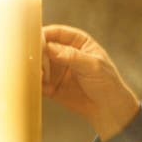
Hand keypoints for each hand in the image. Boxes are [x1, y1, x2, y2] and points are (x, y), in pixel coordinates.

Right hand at [43, 25, 139, 140]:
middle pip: (44, 47)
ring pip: (39, 64)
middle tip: (33, 59)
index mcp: (78, 42)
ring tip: (38, 74)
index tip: (33, 39)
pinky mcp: (52, 86)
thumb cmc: (107, 83)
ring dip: (34, 68)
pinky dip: (34, 82)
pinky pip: (38, 82)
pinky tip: (36, 85)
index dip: (44, 34)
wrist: (108, 109)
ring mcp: (57, 70)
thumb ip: (72, 56)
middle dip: (36, 52)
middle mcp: (64, 53)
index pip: (57, 33)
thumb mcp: (93, 66)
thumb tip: (50, 49)